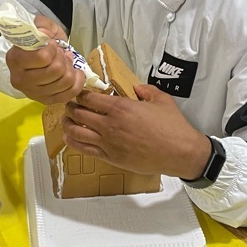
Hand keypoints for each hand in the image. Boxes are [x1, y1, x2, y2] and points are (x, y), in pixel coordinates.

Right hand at [6, 16, 84, 104]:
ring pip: (65, 82)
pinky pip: (70, 94)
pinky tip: (75, 72)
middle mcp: (21, 80)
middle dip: (63, 58)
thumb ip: (42, 26)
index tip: (52, 44)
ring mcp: (33, 93)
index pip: (43, 57)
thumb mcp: (40, 26)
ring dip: (70, 68)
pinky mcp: (46, 101)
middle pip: (56, 71)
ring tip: (66, 61)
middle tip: (61, 53)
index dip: (53, 48)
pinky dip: (78, 81)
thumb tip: (46, 35)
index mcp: (15, 60)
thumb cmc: (38, 41)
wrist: (34, 56)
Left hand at [63, 83, 211, 177]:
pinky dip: (73, 141)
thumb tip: (135, 88)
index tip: (78, 91)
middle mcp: (110, 125)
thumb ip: (146, 90)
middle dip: (70, 106)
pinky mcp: (110, 157)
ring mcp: (108, 143)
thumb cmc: (172, 127)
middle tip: (69, 103)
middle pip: (78, 113)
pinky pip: (84, 149)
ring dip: (68, 123)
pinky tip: (70, 137)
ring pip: (77, 132)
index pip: (89, 98)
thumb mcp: (161, 100)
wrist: (179, 153)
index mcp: (121, 108)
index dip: (80, 93)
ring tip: (67, 119)